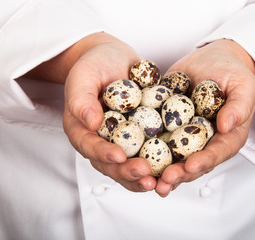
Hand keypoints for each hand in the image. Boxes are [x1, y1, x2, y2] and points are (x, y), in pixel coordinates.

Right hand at [25, 32, 156, 191]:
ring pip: (129, 165)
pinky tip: (172, 168)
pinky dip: (158, 164)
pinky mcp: (139, 137)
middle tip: (144, 174)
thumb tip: (90, 122)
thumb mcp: (83, 75)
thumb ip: (81, 98)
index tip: (119, 156)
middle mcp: (101, 140)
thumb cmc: (94, 65)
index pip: (89, 146)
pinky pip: (147, 153)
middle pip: (110, 164)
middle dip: (127, 172)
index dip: (103, 154)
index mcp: (82, 129)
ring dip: (143, 176)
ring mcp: (121, 141)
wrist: (113, 58)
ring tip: (159, 181)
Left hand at [155, 39, 254, 196]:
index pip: (217, 153)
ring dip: (160, 171)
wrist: (211, 59)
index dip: (204, 162)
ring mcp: (185, 136)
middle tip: (164, 180)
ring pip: (173, 158)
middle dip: (179, 174)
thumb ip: (239, 106)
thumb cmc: (232, 72)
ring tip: (147, 179)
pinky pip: (156, 138)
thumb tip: (227, 126)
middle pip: (193, 163)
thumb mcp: (243, 85)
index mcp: (227, 137)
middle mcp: (205, 142)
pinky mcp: (168, 126)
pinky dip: (145, 149)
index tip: (190, 166)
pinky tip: (132, 157)